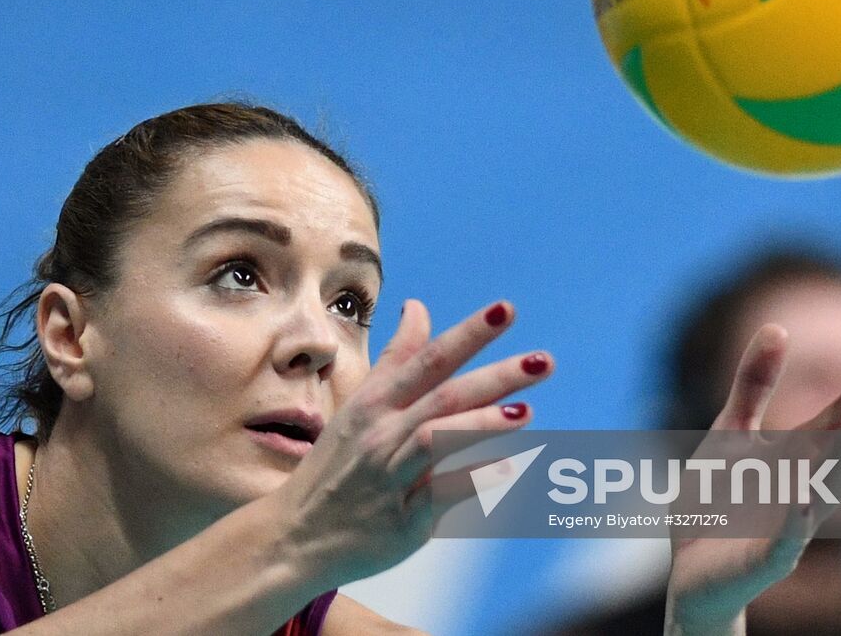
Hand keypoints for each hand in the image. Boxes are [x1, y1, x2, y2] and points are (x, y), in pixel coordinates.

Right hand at [268, 299, 553, 587]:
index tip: (507, 310)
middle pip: (444, 395)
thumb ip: (396, 358)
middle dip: (496, 376)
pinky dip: (472, 479)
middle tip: (544, 361)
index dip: (469, 333)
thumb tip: (418, 306)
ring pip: (437, 439)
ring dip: (483, 424)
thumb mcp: (359, 405)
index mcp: (375, 402)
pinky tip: (507, 469)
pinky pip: (440, 494)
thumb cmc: (336, 465)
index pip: (429, 358)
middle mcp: (383, 433)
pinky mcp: (402, 520)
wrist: (295, 535)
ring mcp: (392, 476)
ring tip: (525, 411)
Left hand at [664, 324, 840, 634]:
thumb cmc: (720, 496)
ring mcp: (790, 521)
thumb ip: (755, 382)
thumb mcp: (732, 429)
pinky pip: (783, 540)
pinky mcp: (765, 557)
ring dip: (839, 461)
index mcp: (800, 451)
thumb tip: (779, 325)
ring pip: (822, 491)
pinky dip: (794, 522)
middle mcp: (806, 484)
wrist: (691, 566)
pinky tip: (802, 502)